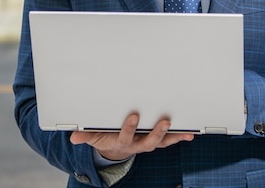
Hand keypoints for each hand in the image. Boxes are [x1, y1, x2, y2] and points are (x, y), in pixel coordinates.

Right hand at [69, 113, 194, 160]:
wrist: (114, 147)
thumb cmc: (104, 136)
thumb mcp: (93, 136)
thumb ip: (85, 135)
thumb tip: (73, 137)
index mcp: (122, 142)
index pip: (126, 137)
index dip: (130, 128)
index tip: (134, 117)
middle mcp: (137, 144)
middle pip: (149, 141)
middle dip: (157, 133)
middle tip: (164, 122)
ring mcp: (148, 142)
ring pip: (162, 141)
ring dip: (173, 136)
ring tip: (185, 131)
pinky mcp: (157, 140)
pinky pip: (170, 139)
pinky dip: (180, 137)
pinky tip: (190, 133)